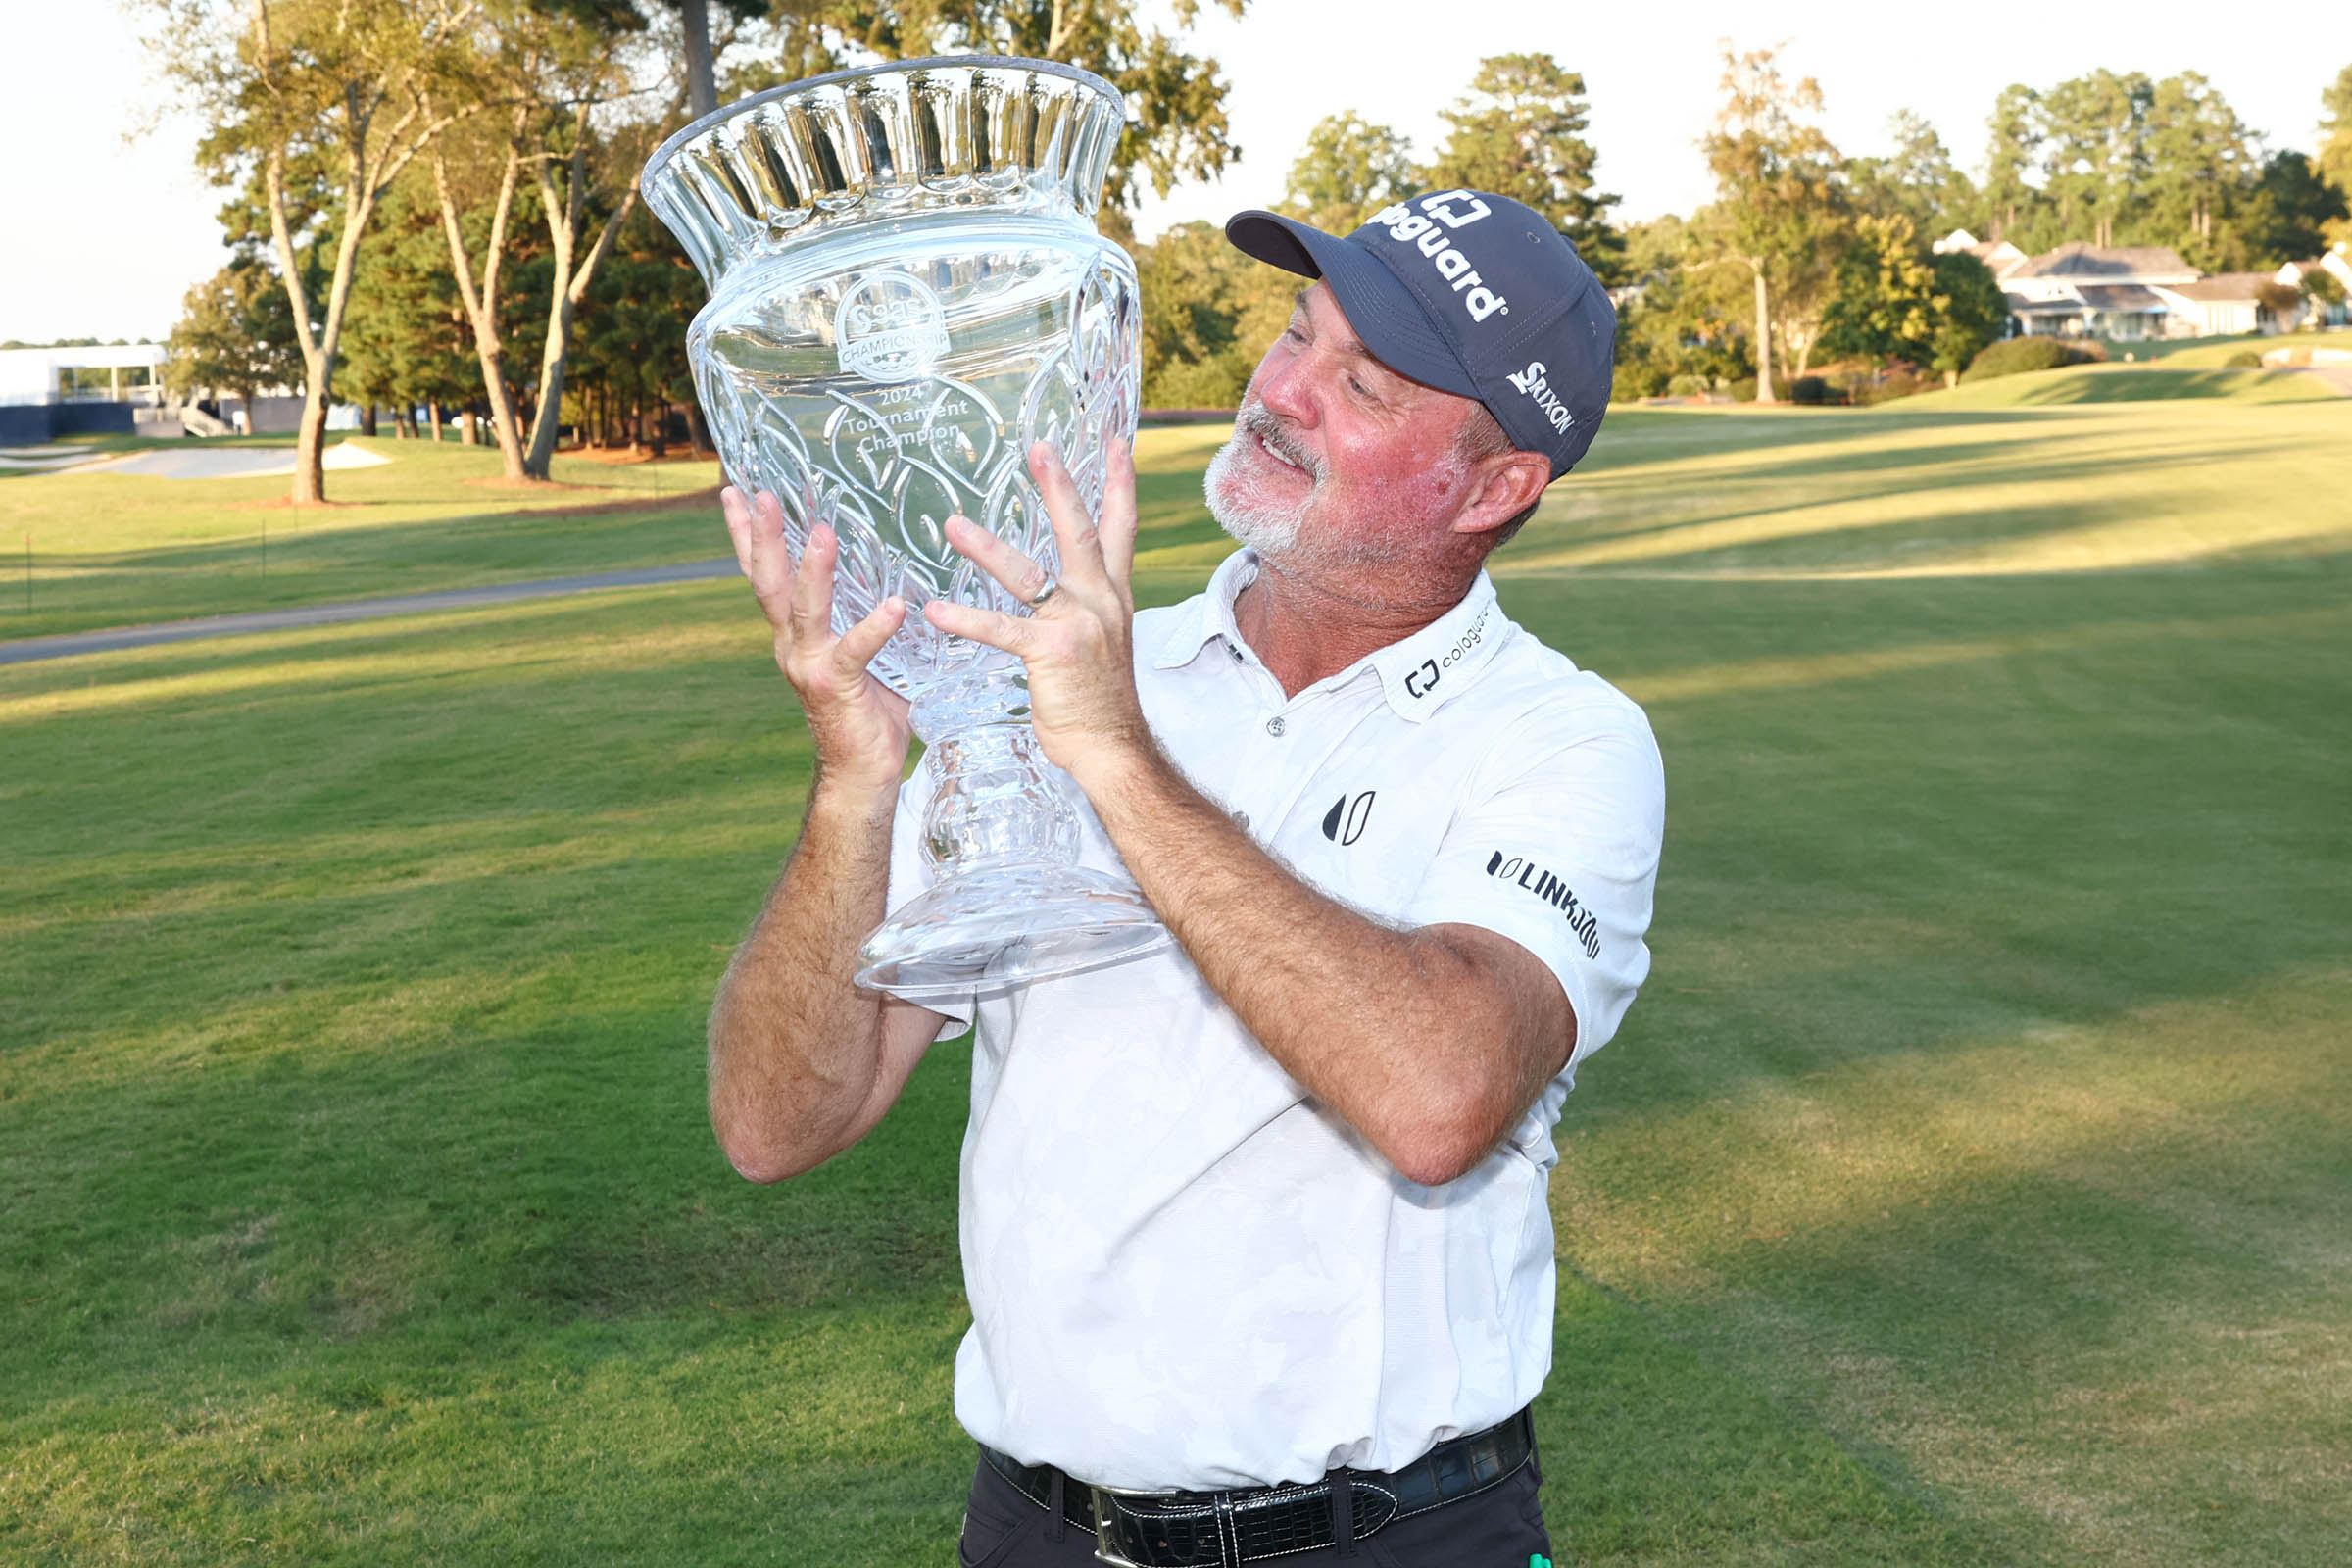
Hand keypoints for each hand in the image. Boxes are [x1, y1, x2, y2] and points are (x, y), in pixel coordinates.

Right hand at [722, 486, 910, 794]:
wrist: (862, 773)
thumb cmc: (870, 710)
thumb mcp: (864, 652)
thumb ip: (869, 615)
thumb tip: (899, 573)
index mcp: (794, 634)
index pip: (764, 575)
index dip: (746, 534)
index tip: (734, 490)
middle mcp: (792, 645)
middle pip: (768, 582)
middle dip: (762, 536)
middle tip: (759, 492)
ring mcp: (810, 666)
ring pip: (802, 610)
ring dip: (811, 570)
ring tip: (821, 532)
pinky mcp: (838, 687)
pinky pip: (855, 651)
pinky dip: (874, 628)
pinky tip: (894, 606)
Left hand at [922, 441, 1154, 787]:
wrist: (1113, 748)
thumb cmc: (1099, 701)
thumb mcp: (1101, 642)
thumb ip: (1085, 609)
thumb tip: (1063, 590)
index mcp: (1112, 595)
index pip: (1121, 528)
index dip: (1119, 484)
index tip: (1115, 444)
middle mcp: (1101, 601)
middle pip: (1081, 532)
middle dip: (1059, 487)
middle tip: (1038, 446)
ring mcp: (1079, 625)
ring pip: (1029, 574)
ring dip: (987, 548)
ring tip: (953, 525)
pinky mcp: (1052, 653)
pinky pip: (1001, 629)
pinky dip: (965, 619)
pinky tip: (935, 611)